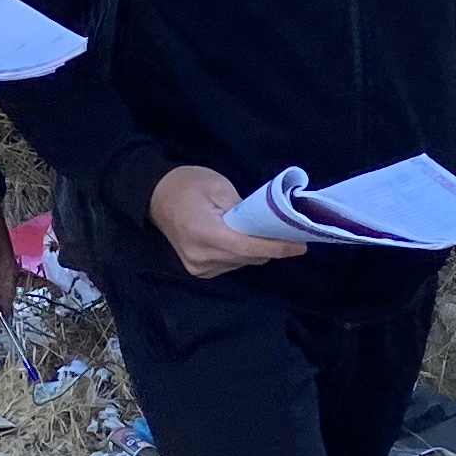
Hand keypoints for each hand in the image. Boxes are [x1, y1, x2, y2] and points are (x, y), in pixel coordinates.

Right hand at [151, 166, 308, 281]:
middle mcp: (201, 257)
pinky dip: (242, 254)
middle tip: (288, 232)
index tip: (301, 245)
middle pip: (249, 257)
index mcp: (204, 232)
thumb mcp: (219, 186)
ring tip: (263, 232)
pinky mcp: (199, 271)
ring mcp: (199, 267)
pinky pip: (232, 265)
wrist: (154, 196)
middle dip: (270, 246)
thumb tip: (267, 226)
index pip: (248, 247)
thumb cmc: (187, 184)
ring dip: (256, 250)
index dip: (277, 247)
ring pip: (243, 263)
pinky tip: (242, 239)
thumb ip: (244, 209)